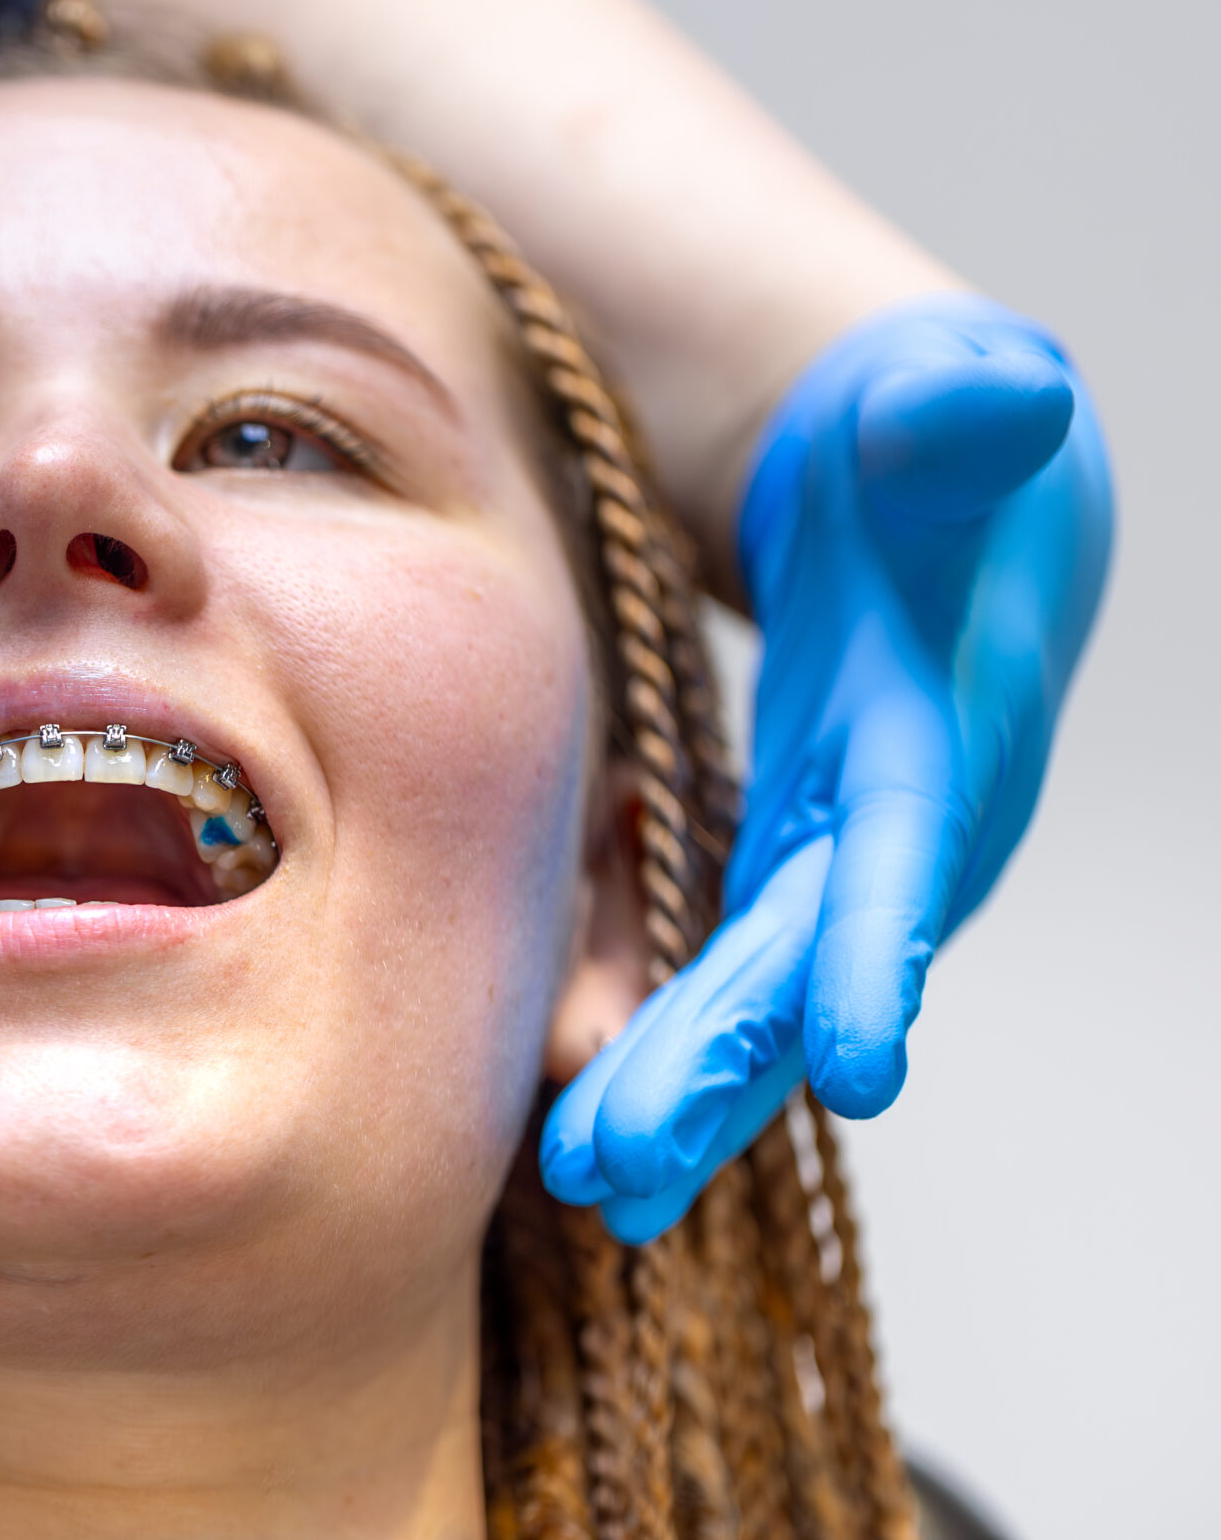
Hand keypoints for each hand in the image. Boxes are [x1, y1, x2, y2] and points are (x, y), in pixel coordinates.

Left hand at [543, 294, 1114, 1239]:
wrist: (918, 486)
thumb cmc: (915, 439)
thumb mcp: (933, 406)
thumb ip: (957, 414)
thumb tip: (1001, 396)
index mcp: (941, 722)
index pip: (908, 843)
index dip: (883, 943)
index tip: (860, 1062)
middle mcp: (900, 818)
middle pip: (809, 958)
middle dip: (724, 1064)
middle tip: (618, 1166)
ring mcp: (836, 854)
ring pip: (760, 995)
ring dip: (680, 1093)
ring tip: (587, 1187)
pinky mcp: (779, 863)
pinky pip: (720, 975)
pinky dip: (660, 1052)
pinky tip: (581, 1138)